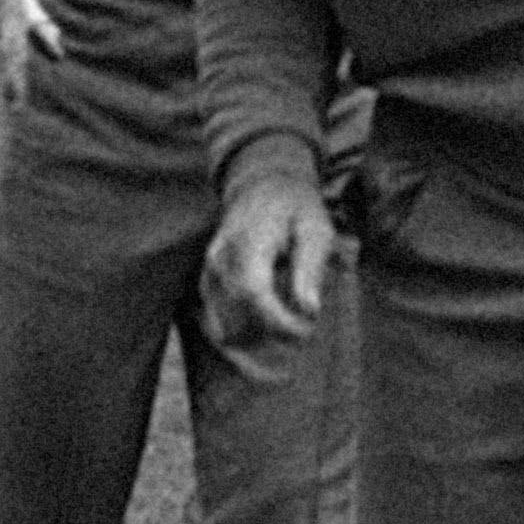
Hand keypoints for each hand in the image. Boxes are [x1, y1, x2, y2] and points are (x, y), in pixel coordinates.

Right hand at [204, 161, 337, 344]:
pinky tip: (268, 324)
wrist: (262, 187)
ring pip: (225, 324)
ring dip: (258, 336)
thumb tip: (309, 310)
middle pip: (238, 314)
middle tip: (304, 329)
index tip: (306, 332)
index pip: (254, 292)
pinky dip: (244, 331)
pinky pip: (218, 321)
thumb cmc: (295, 209)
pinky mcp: (207, 282)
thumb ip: (311, 268)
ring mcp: (209, 271)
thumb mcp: (316, 229)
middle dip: (273, 333)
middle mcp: (221, 258)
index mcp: (249, 240)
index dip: (279, 321)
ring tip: (288, 324)